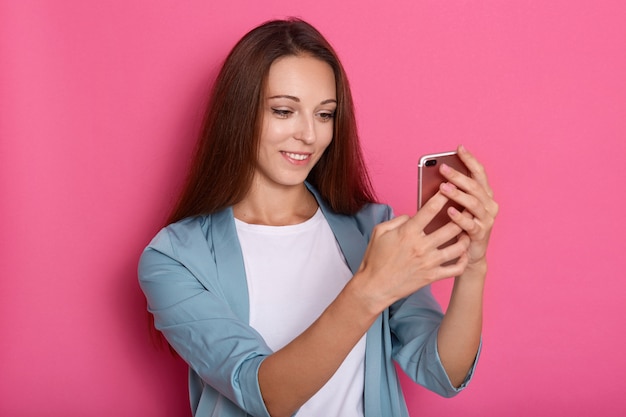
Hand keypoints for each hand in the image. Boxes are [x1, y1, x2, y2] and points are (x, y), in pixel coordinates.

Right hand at [355, 190, 470, 311]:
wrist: (374, 287)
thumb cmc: (375, 258)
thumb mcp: (379, 232)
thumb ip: (398, 219)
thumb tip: (413, 215)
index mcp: (408, 232)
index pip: (430, 209)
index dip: (443, 196)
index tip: (450, 188)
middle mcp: (421, 246)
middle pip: (451, 227)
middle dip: (462, 215)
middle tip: (469, 208)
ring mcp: (429, 262)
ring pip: (458, 247)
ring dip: (466, 237)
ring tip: (468, 230)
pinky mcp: (432, 276)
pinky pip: (456, 269)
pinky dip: (463, 260)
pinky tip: (463, 253)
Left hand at [438, 145, 498, 266]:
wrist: (467, 253)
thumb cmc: (458, 225)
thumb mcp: (457, 205)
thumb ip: (451, 191)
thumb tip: (437, 174)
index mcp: (485, 194)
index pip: (479, 172)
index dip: (470, 159)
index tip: (458, 148)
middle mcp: (489, 204)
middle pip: (475, 186)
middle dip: (458, 175)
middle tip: (442, 168)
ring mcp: (487, 220)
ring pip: (474, 203)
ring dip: (458, 194)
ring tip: (443, 188)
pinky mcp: (480, 234)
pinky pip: (470, 224)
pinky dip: (459, 217)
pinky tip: (449, 211)